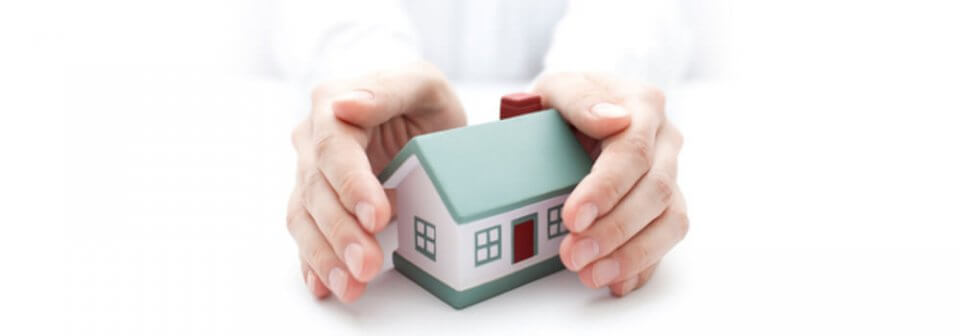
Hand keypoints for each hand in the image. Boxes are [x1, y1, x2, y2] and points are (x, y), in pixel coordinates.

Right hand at [287, 62, 465, 301]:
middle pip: (317, 191)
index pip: (334, 149)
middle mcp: (312, 141)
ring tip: (350, 284)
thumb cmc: (418, 98)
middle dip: (341, 232)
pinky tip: (324, 284)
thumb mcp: (421, 84)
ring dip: (325, 255)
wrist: (411, 113)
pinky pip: (307, 234)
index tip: (376, 214)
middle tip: (367, 263)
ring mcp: (311, 173)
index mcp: (331, 105)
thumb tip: (347, 106)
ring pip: (306, 218)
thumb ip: (388, 91)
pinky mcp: (318, 202)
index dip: (352, 184)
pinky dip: (313, 261)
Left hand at [533, 72, 688, 296]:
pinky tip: (617, 282)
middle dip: (614, 230)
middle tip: (574, 255)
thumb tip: (612, 117)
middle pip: (655, 192)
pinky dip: (644, 264)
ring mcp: (670, 174)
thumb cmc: (569, 100)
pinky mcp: (665, 204)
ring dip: (632, 254)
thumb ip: (579, 97)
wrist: (583, 109)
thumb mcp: (559, 86)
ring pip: (670, 220)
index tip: (574, 217)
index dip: (606, 189)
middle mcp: (665, 141)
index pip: (633, 152)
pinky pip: (666, 239)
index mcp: (642, 106)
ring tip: (592, 275)